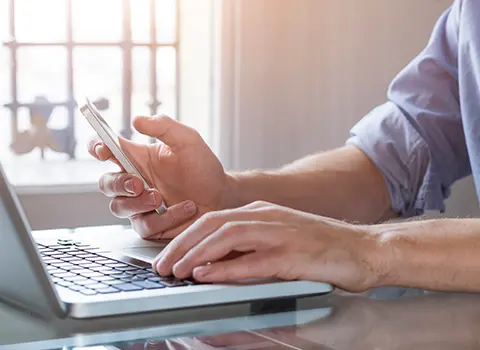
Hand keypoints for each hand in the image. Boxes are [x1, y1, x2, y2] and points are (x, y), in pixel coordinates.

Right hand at [88, 115, 231, 238]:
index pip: (105, 150)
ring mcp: (140, 205)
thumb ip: (164, 126)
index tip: (104, 149)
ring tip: (160, 197)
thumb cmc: (202, 166)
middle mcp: (134, 181)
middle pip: (106, 183)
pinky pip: (145, 225)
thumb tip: (137, 120)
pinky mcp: (151, 225)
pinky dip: (165, 218)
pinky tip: (185, 208)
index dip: (97, 148)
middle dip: (118, 183)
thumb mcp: (187, 139)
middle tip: (138, 183)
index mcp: (137, 158)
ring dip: (138, 203)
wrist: (221, 195)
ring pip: (119, 207)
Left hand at [153, 201, 382, 291]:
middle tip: (162, 266)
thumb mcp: (279, 238)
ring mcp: (281, 233)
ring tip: (176, 272)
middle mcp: (267, 216)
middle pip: (212, 223)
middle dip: (181, 245)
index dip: (185, 237)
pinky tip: (206, 276)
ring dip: (197, 254)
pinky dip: (225, 268)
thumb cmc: (321, 246)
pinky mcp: (294, 254)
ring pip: (227, 237)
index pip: (213, 218)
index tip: (167, 255)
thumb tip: (213, 261)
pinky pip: (252, 260)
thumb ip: (248, 245)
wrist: (364, 248)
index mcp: (261, 211)